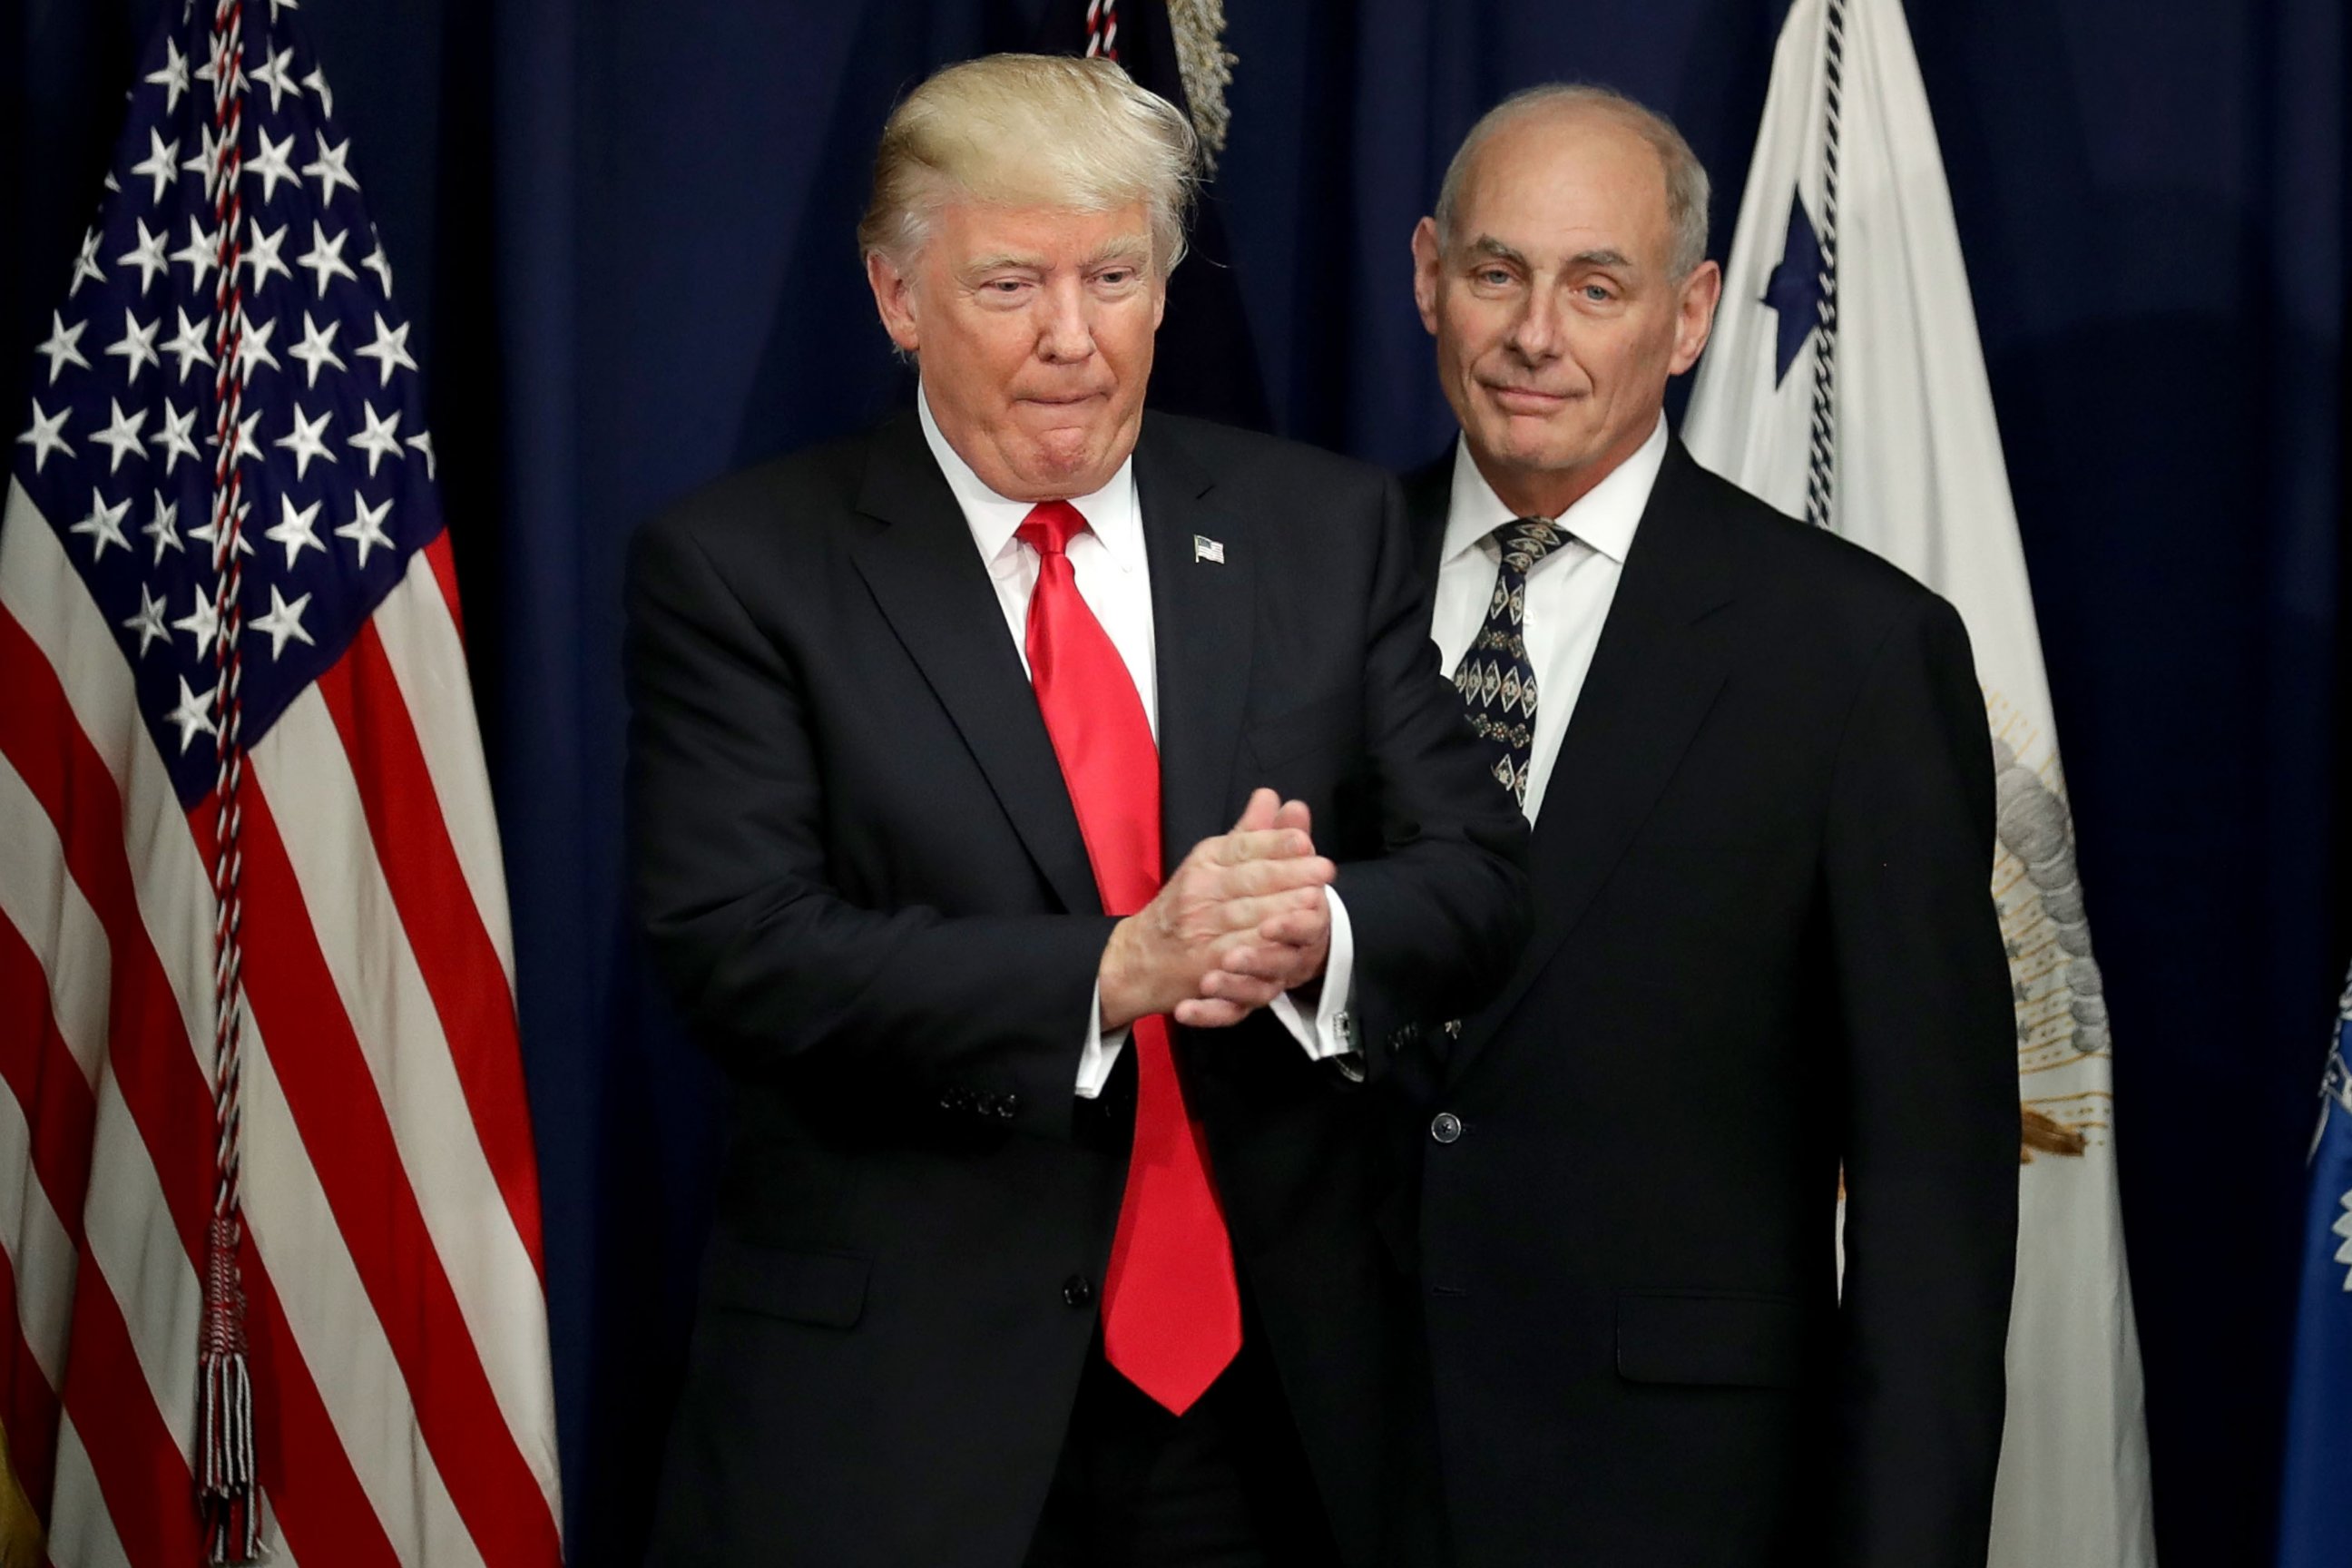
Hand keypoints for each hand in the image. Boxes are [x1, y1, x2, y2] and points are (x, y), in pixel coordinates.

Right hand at [1098, 789, 1333, 1029]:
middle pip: (1250, 879)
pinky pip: (1238, 951)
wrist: (1139, 958)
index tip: (1305, 841)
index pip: (1243, 847)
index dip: (1275, 844)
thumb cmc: (1184, 906)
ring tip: (1316, 901)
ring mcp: (1201, 926)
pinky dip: (1264, 946)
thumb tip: (1271, 795)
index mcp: (1206, 861)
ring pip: (1248, 914)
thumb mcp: (1210, 862)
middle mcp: (1201, 889)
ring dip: (1284, 908)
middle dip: (1290, 874)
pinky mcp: (1205, 962)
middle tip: (1324, 869)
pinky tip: (1289, 941)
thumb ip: (1247, 833)